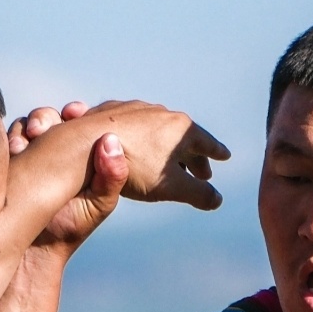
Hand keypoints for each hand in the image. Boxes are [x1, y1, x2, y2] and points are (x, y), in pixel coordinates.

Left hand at [16, 99, 229, 210]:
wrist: (87, 145)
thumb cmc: (134, 167)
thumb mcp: (171, 187)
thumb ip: (198, 194)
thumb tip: (218, 201)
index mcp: (181, 129)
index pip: (206, 142)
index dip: (217, 153)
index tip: (225, 157)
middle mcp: (161, 113)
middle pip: (183, 136)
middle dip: (193, 154)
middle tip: (202, 172)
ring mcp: (135, 110)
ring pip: (158, 129)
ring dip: (166, 145)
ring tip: (169, 161)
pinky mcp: (110, 111)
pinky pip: (133, 125)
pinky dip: (141, 137)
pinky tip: (136, 146)